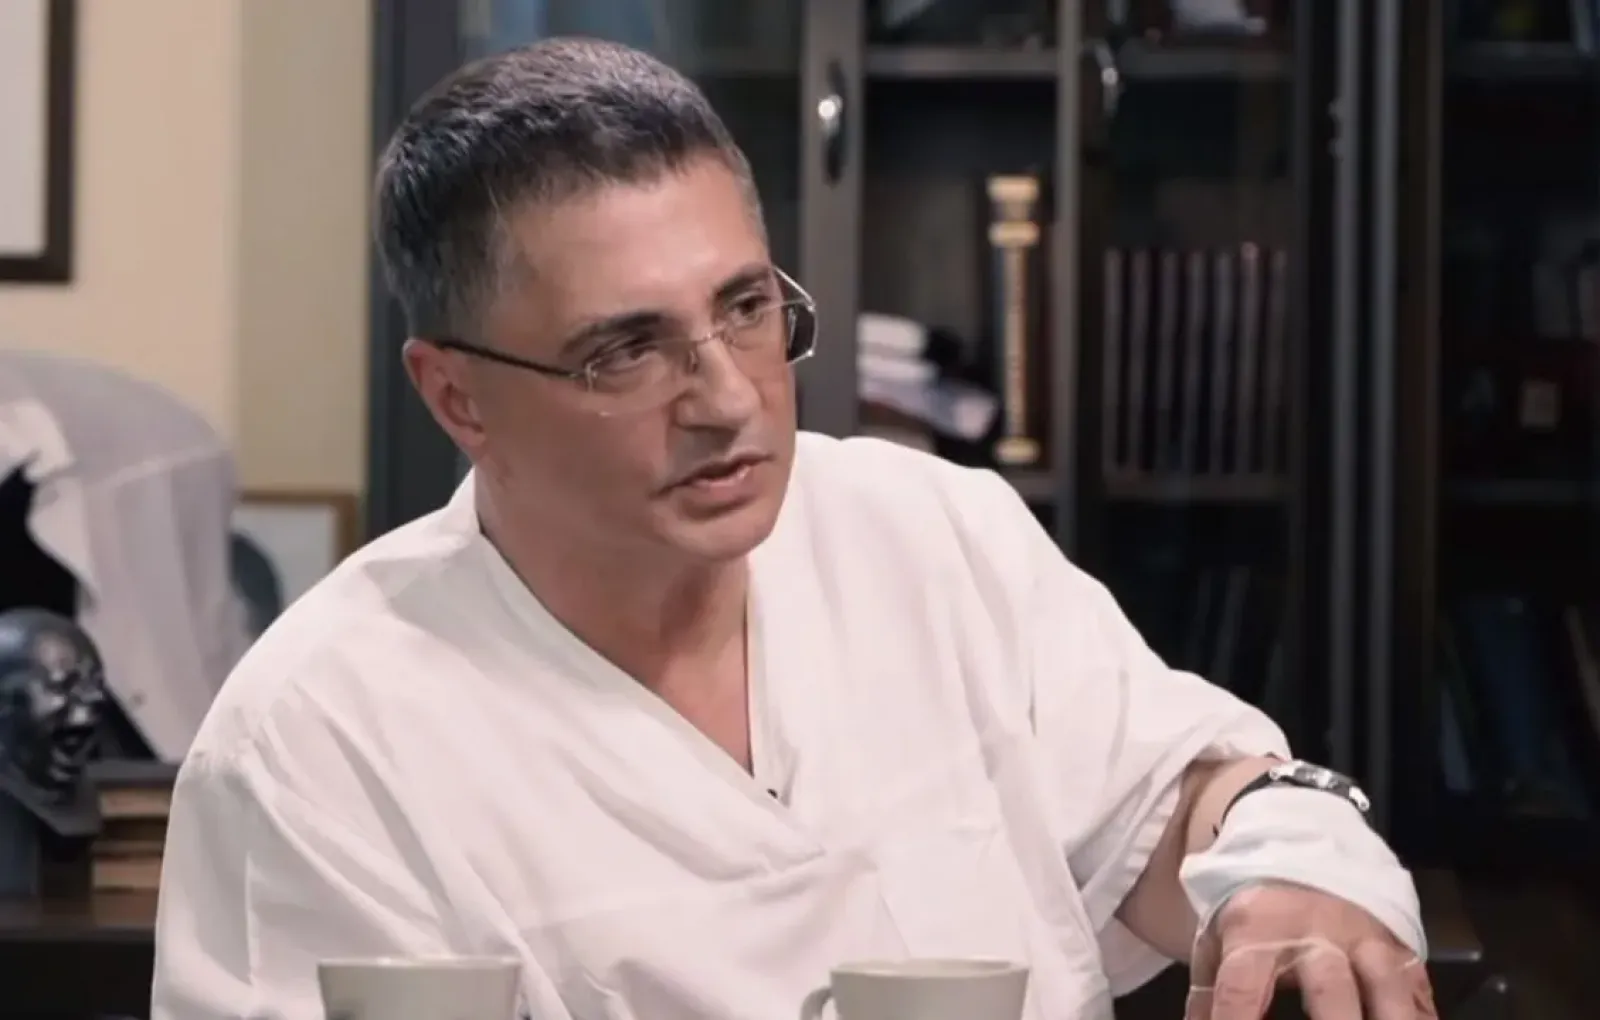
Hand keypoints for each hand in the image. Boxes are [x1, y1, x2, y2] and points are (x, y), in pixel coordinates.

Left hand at [1185, 880, 1436, 1019]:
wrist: (1304, 846)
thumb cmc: (1256, 912)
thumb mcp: (1218, 940)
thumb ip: (1208, 996)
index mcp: (1258, 932)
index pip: (1240, 988)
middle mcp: (1314, 934)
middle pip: (1328, 989)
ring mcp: (1364, 938)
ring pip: (1386, 985)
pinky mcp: (1401, 946)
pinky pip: (1420, 988)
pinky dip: (1422, 1017)